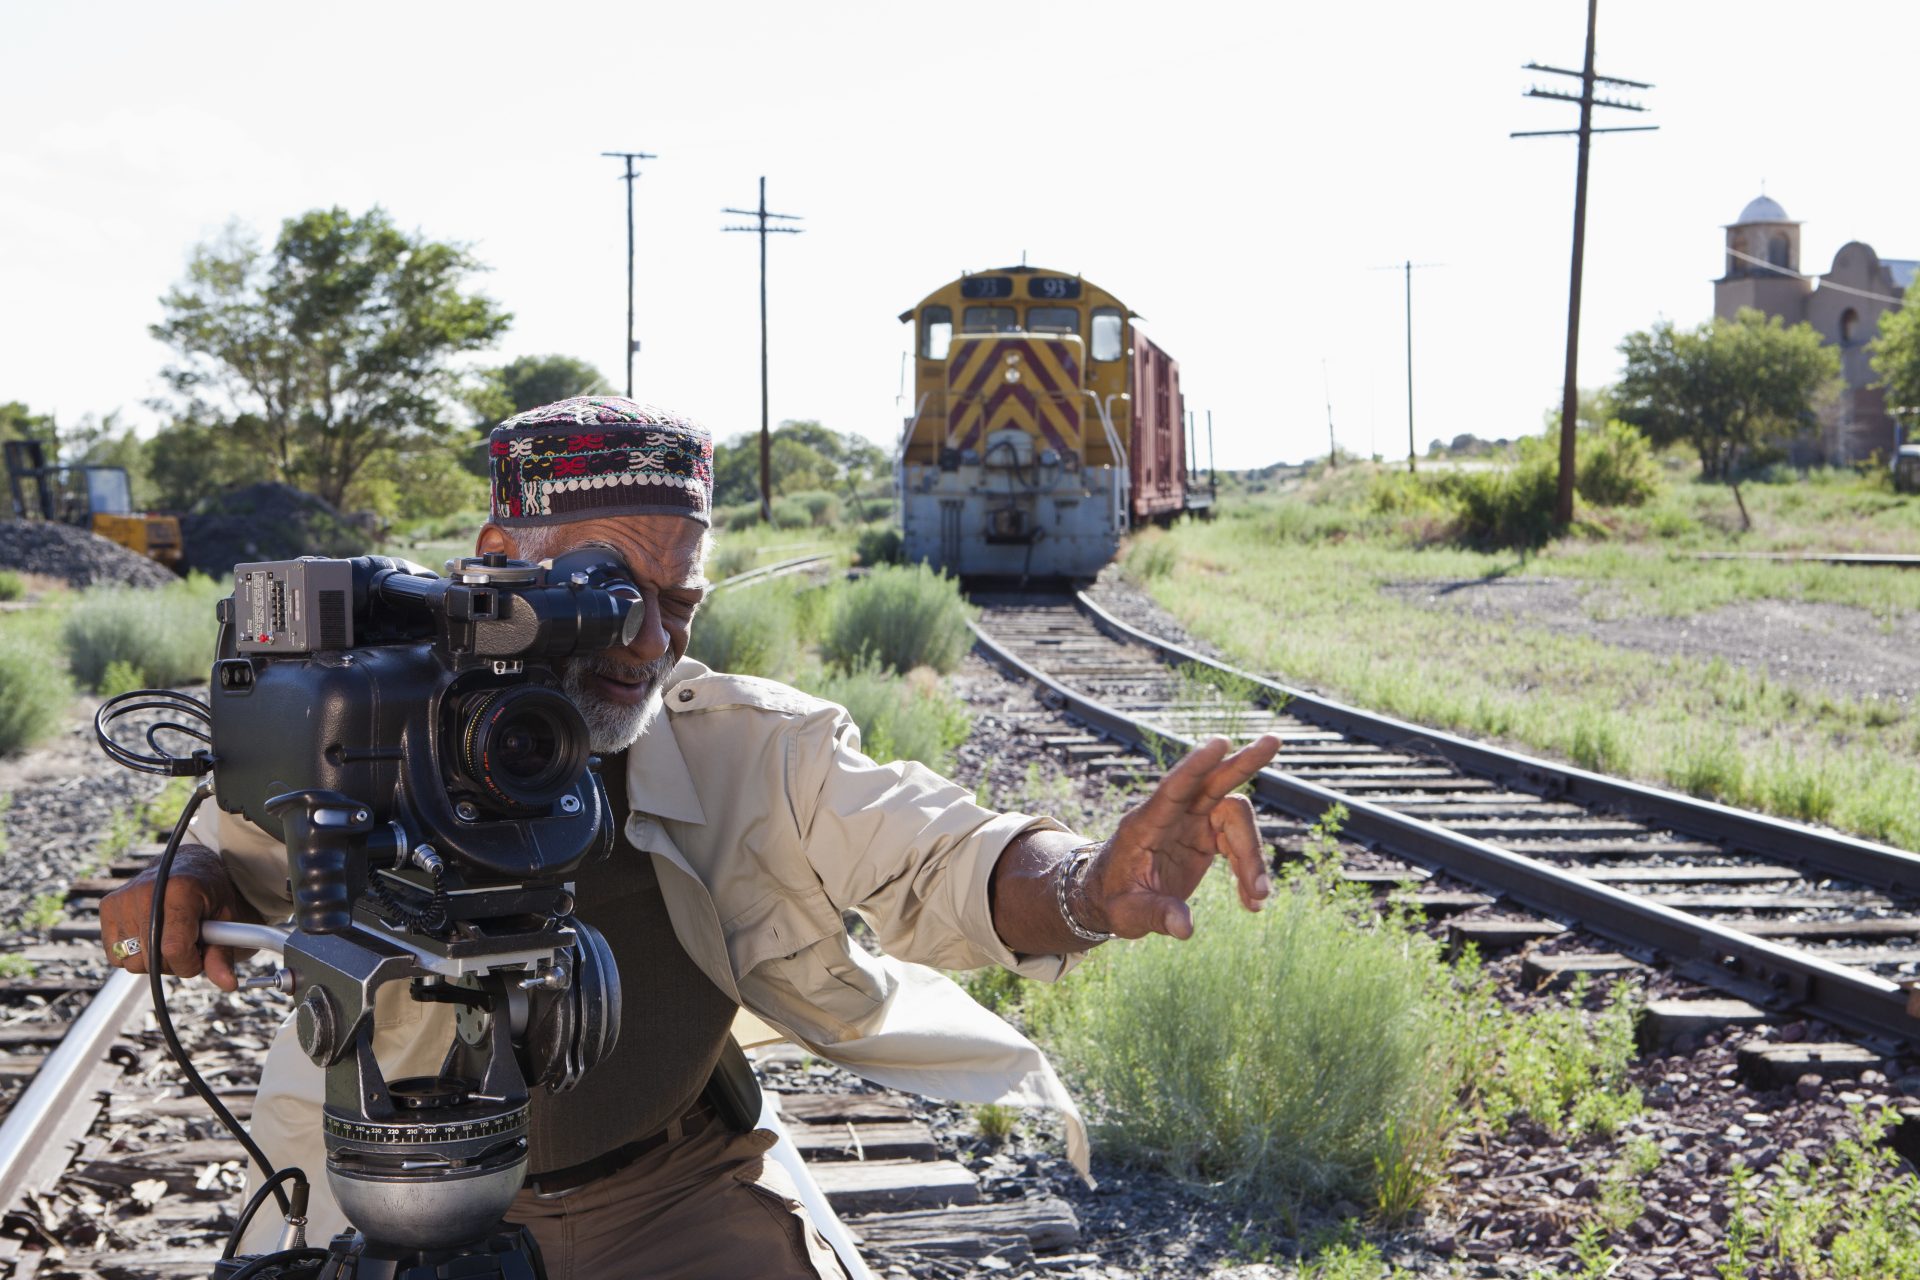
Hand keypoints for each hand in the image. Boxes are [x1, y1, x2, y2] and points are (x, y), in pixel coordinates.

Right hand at [99, 845, 242, 991]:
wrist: (186, 866)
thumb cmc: (208, 894)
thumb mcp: (225, 919)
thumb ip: (222, 954)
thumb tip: (228, 985)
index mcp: (180, 890)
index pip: (174, 948)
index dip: (189, 963)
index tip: (200, 957)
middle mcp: (144, 892)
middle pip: (152, 959)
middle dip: (175, 962)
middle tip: (189, 942)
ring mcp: (121, 900)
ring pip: (132, 963)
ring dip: (155, 960)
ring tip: (170, 936)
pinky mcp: (107, 907)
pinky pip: (116, 956)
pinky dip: (136, 955)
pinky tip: (151, 935)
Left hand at [1077, 734, 1281, 939]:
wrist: (1110, 898)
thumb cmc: (1112, 901)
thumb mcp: (1127, 914)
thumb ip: (1155, 915)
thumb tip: (1186, 928)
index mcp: (1146, 823)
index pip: (1174, 788)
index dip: (1196, 765)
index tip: (1221, 741)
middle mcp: (1172, 816)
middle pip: (1213, 783)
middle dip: (1244, 763)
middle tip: (1274, 741)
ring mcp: (1191, 823)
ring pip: (1235, 820)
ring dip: (1252, 857)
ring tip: (1257, 899)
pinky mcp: (1205, 837)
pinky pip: (1238, 845)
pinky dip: (1249, 872)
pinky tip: (1251, 902)